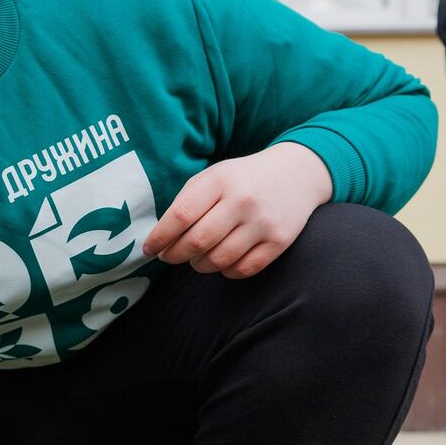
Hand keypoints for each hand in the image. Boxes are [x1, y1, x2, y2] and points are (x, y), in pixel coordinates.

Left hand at [142, 142, 332, 278]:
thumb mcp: (212, 177)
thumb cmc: (241, 179)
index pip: (180, 216)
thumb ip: (186, 203)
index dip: (160, 238)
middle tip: (170, 256)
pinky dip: (226, 271)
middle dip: (176, 255)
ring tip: (196, 258)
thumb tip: (160, 240)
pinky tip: (222, 262)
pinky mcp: (279, 241)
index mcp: (220, 180)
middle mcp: (243, 200)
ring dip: (199, 265)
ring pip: (218, 259)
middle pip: (197, 241)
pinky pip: (243, 269)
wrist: (296, 173)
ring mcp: (263, 222)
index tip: (149, 249)